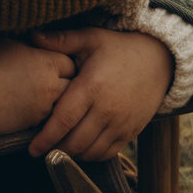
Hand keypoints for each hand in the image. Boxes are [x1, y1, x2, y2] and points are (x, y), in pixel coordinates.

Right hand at [0, 37, 74, 135]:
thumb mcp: (10, 46)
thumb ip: (32, 49)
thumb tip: (38, 50)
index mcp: (46, 63)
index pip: (70, 64)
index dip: (63, 64)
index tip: (56, 65)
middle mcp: (50, 87)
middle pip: (71, 86)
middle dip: (64, 84)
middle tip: (53, 82)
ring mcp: (42, 108)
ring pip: (61, 106)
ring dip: (55, 101)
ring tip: (39, 95)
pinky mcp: (32, 124)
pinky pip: (46, 119)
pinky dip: (41, 114)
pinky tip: (27, 107)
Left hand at [27, 27, 172, 159]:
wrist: (160, 59)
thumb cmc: (119, 48)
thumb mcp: (92, 38)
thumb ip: (62, 40)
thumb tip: (32, 37)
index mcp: (92, 87)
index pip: (64, 120)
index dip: (46, 138)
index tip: (32, 148)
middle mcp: (107, 110)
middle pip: (75, 142)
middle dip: (55, 151)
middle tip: (42, 150)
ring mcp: (121, 123)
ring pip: (90, 152)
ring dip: (72, 155)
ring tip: (59, 150)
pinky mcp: (131, 132)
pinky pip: (107, 153)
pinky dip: (91, 156)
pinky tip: (81, 148)